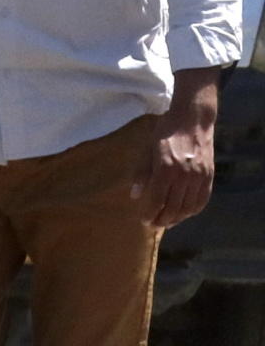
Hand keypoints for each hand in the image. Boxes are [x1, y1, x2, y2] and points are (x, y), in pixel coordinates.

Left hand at [137, 73, 222, 229]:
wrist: (192, 120)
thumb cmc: (164, 134)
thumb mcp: (146, 150)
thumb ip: (141, 174)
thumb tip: (135, 196)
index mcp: (165, 168)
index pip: (157, 200)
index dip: (150, 213)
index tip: (143, 221)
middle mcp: (184, 175)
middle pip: (173, 207)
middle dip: (162, 220)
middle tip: (153, 225)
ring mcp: (199, 176)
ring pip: (189, 207)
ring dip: (177, 218)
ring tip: (167, 221)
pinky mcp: (209, 175)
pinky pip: (202, 199)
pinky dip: (193, 210)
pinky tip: (184, 213)